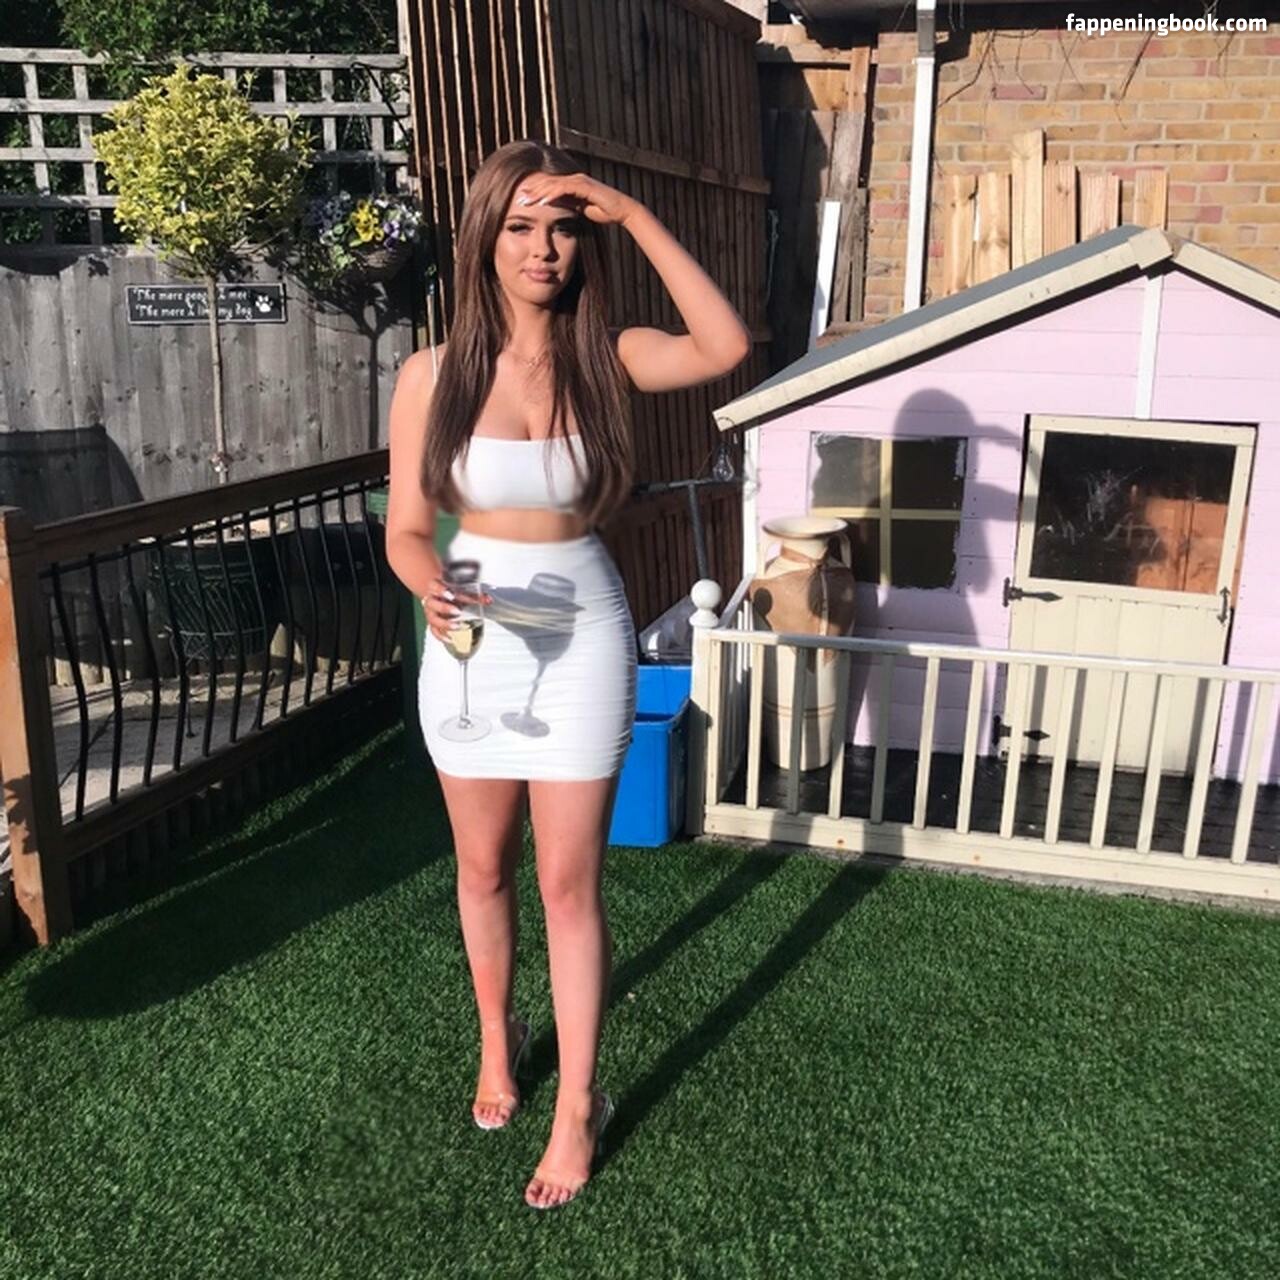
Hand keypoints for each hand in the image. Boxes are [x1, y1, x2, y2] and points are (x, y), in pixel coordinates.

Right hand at [421, 579, 492, 644]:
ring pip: (433, 619)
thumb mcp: (460, 589)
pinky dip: (441, 636)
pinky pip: (434, 631)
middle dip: (444, 608)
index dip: (441, 590)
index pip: (435, 587)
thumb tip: (488, 600)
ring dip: (445, 623)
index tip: (451, 594)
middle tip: (457, 611)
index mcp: (434, 587)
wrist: (440, 595)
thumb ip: (474, 594)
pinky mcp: (432, 623)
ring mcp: (430, 612)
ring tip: (456, 626)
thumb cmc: (451, 591)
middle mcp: (430, 600)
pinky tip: (450, 639)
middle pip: (432, 604)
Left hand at [515, 173, 640, 225]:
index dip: (535, 193)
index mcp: (572, 184)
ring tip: (526, 201)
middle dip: (532, 191)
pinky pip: (564, 189)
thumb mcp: (582, 210)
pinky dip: (552, 195)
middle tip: (518, 199)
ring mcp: (579, 180)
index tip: (522, 201)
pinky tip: (542, 202)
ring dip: (538, 193)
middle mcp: (574, 179)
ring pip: (553, 184)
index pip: (549, 187)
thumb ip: (570, 206)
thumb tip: (557, 210)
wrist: (622, 210)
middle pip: (548, 183)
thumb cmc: (604, 211)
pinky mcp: (584, 185)